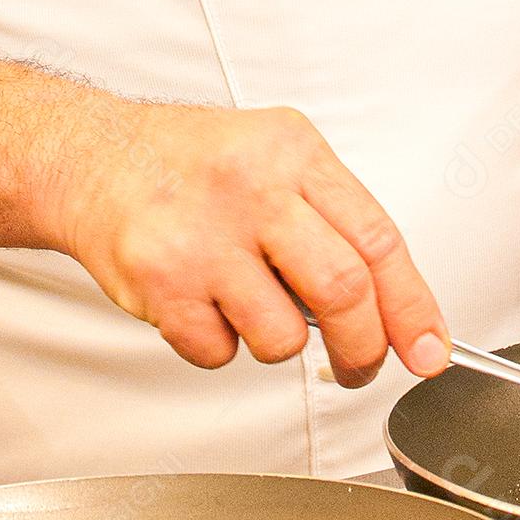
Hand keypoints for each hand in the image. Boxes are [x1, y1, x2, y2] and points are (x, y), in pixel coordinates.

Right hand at [54, 100, 450, 385]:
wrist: (89, 159)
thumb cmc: (188, 165)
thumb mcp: (274, 158)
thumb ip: (333, 221)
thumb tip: (395, 309)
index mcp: (293, 154)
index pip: (378, 240)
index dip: (412, 306)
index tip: (429, 350)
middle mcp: (250, 190)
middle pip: (343, 292)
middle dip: (362, 347)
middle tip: (359, 366)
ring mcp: (203, 238)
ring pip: (281, 336)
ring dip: (276, 343)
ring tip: (248, 305)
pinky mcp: (161, 282)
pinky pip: (219, 352)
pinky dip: (219, 346)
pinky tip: (202, 304)